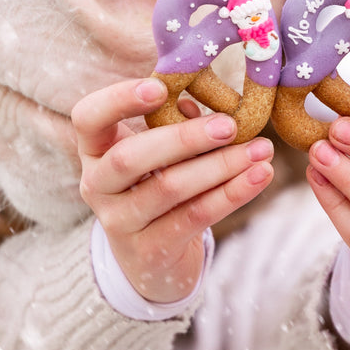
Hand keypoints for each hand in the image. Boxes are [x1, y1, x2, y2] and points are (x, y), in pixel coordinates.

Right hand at [73, 78, 274, 302]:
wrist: (153, 262)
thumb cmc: (157, 188)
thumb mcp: (157, 155)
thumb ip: (171, 125)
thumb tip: (198, 103)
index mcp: (95, 152)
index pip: (88, 118)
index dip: (118, 99)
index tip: (160, 87)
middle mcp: (97, 186)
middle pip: (130, 157)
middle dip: (184, 138)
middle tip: (231, 126)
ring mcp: (120, 222)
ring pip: (169, 188)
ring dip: (221, 166)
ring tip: (261, 150)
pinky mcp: (151, 251)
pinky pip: (195, 216)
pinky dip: (232, 193)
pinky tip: (260, 176)